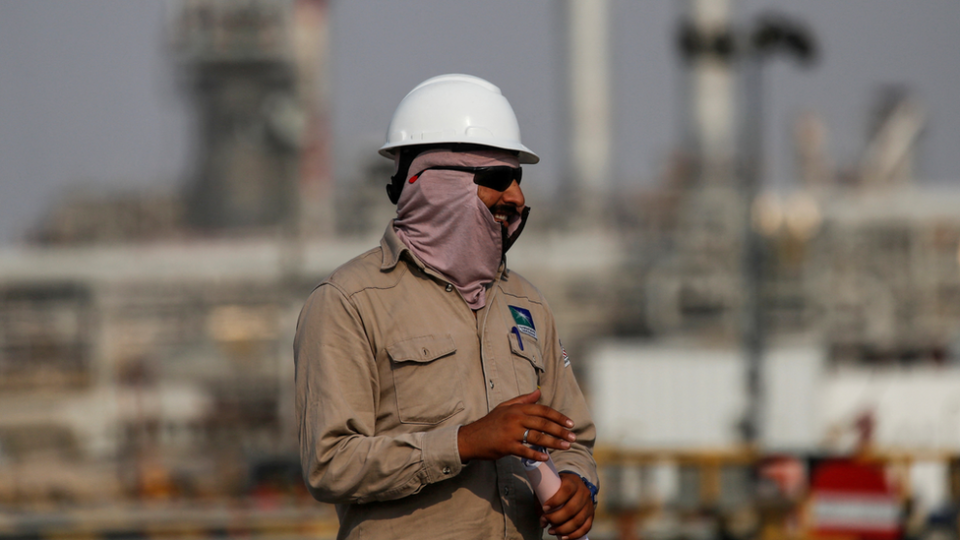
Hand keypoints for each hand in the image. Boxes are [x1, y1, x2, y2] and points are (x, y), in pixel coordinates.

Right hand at [457, 389, 575, 462]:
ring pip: (537, 437)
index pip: (543, 410)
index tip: (570, 424)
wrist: (471, 437)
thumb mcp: (505, 407)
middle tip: (573, 437)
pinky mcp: (506, 446)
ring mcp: (511, 432)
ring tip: (566, 446)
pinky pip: (525, 451)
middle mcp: (515, 418)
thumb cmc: (490, 422)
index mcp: (517, 408)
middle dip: (561, 431)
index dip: (559, 417)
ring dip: (554, 442)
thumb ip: (523, 399)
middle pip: (543, 423)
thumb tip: (539, 392)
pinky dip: (537, 454)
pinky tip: (546, 457)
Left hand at [540, 473, 593, 539]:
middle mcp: (583, 492)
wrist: (573, 486)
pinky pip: (585, 528)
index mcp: (572, 481)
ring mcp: (589, 504)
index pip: (566, 491)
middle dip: (557, 519)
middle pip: (572, 509)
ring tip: (552, 531)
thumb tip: (542, 521)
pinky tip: (564, 537)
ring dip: (564, 529)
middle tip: (545, 522)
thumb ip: (542, 501)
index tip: (544, 508)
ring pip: (578, 520)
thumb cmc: (557, 487)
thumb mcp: (549, 487)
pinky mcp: (591, 514)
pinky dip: (574, 535)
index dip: (555, 501)